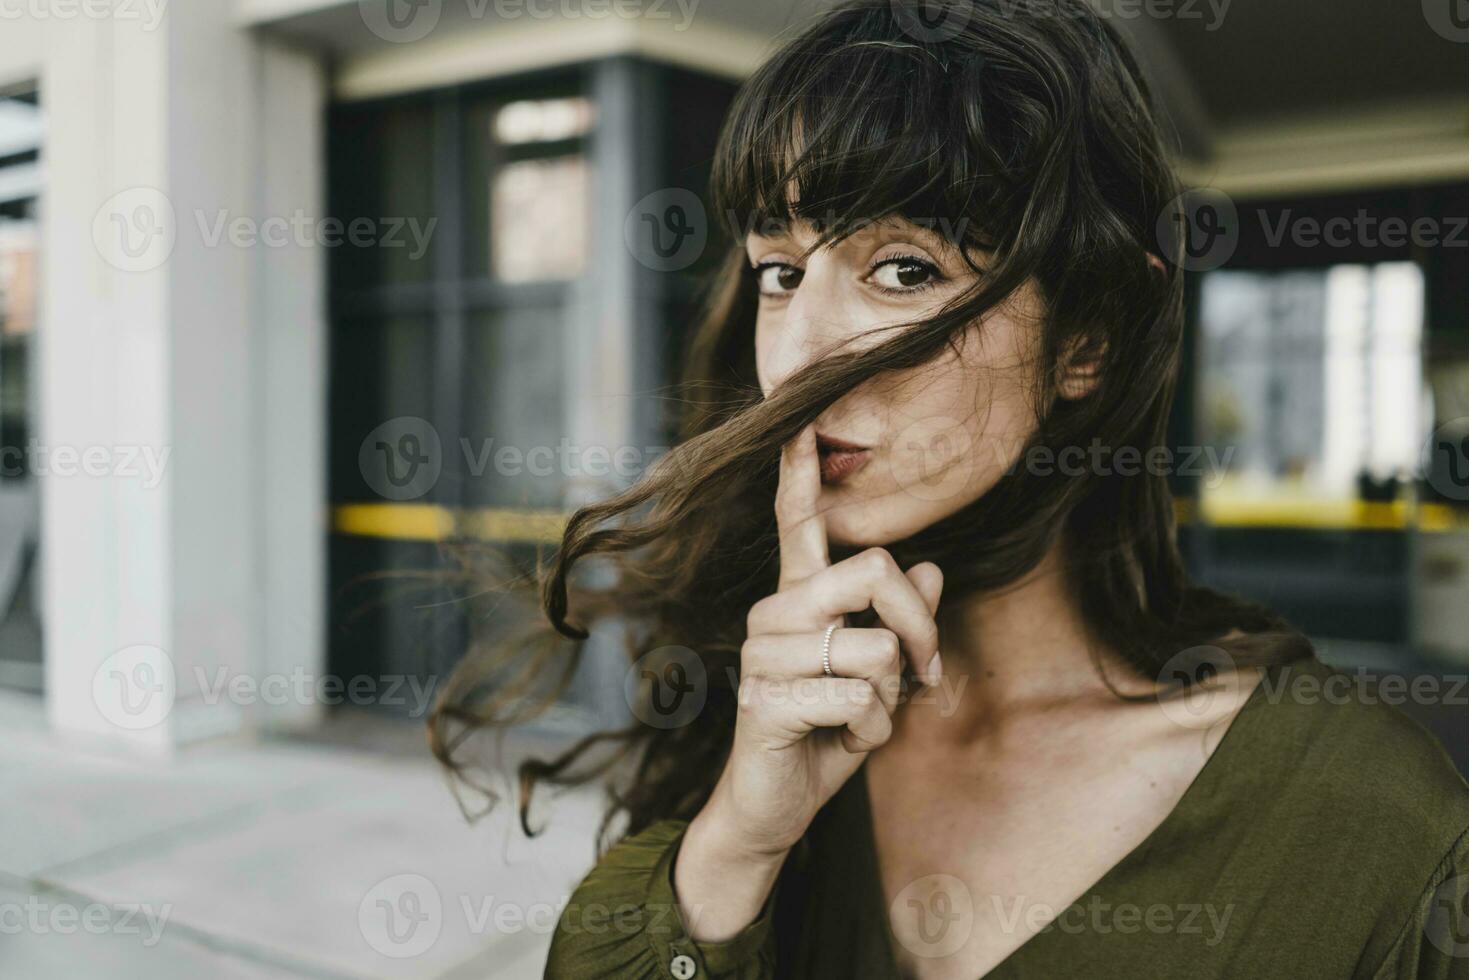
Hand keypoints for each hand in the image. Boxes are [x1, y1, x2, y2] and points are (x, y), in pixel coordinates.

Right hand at [674, 424, 942, 940]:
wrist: (775, 807)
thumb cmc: (827, 734)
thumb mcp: (878, 679)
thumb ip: (899, 625)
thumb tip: (933, 569)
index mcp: (798, 600)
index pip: (799, 528)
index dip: (800, 479)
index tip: (802, 428)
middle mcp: (774, 615)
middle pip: (874, 572)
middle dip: (919, 628)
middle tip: (924, 675)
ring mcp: (764, 655)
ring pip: (875, 647)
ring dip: (890, 701)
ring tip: (860, 721)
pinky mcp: (766, 700)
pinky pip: (858, 700)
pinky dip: (871, 733)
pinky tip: (843, 743)